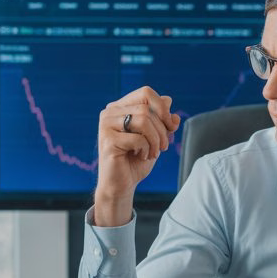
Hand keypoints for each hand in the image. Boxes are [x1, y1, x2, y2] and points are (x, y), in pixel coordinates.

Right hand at [93, 86, 180, 224]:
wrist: (121, 184)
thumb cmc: (137, 160)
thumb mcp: (155, 136)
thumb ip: (162, 119)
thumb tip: (169, 100)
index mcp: (120, 107)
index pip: (146, 93)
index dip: (163, 108)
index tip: (170, 126)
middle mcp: (109, 112)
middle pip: (147, 108)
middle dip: (162, 130)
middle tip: (163, 147)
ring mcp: (106, 125)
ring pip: (143, 120)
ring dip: (156, 140)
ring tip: (153, 152)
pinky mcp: (107, 140)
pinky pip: (138, 138)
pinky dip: (146, 149)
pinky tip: (141, 156)